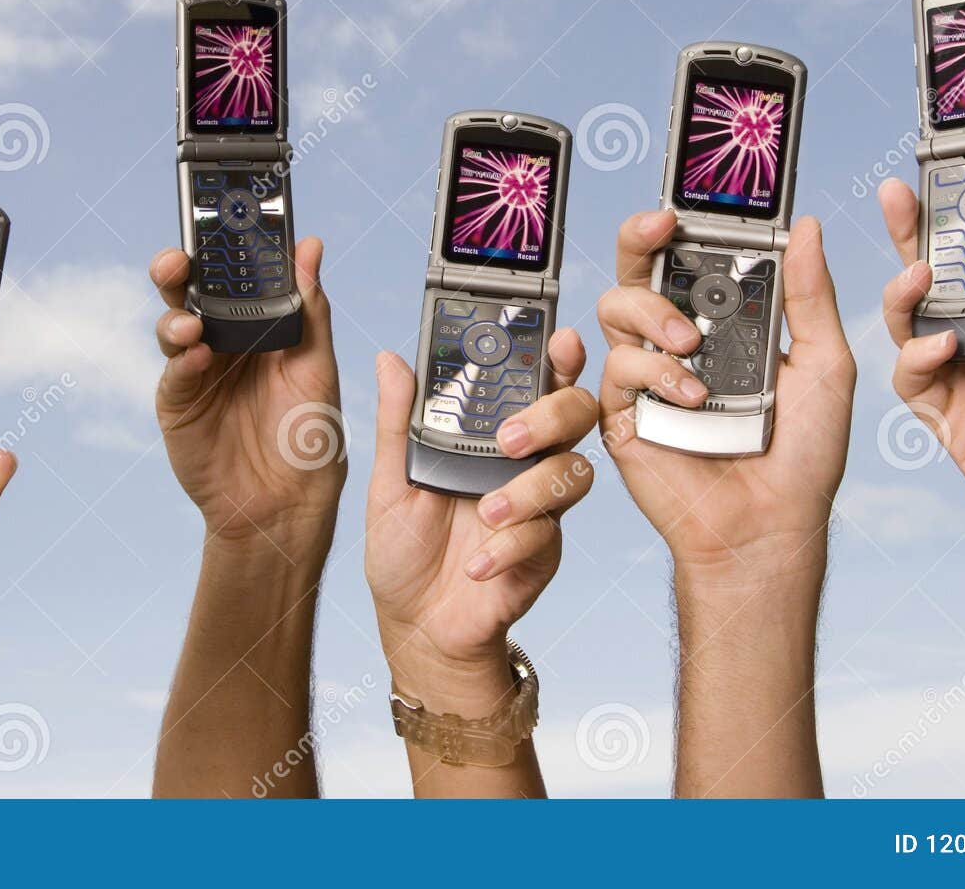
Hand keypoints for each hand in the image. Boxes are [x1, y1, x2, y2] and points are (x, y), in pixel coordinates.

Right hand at [149, 238, 343, 558]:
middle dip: (180, 269)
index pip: (235, 275)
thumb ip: (310, 306)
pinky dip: (182, 358)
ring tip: (193, 321)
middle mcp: (223, 341)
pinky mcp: (177, 402)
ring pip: (174, 324)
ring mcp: (197, 370)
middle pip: (193, 292)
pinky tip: (196, 354)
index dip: (225, 249)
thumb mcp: (318, 364)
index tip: (222, 222)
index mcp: (258, 325)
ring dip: (177, 314)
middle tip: (181, 258)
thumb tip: (310, 245)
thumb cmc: (309, 435)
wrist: (288, 502)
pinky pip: (174, 372)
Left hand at [365, 331, 597, 709]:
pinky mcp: (543, 550)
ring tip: (486, 513)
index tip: (560, 339)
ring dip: (529, 490)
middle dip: (554, 415)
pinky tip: (477, 563)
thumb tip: (391, 359)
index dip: (557, 356)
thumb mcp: (389, 481)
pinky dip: (510, 547)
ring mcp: (538, 505)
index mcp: (487, 434)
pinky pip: (546, 534)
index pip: (533, 381)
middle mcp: (522, 462)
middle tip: (510, 438)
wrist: (415, 624)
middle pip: (575, 415)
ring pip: (573, 473)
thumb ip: (398, 422)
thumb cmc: (403, 548)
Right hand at [597, 211, 855, 584]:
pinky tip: (690, 395)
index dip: (684, 227)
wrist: (772, 527)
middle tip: (661, 226)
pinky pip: (615, 368)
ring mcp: (649, 377)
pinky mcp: (623, 414)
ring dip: (653, 312)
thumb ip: (809, 296)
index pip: (694, 260)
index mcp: (726, 325)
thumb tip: (808, 228)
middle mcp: (680, 344)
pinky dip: (654, 371)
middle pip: (639, 270)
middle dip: (641, 238)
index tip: (690, 204)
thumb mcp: (825, 364)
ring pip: (617, 308)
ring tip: (691, 341)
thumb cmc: (805, 455)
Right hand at [877, 180, 964, 593]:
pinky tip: (942, 344)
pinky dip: (918, 354)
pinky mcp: (946, 419)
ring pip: (916, 321)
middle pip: (946, 280)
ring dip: (907, 293)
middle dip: (917, 236)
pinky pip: (914, 377)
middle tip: (897, 195)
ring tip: (917, 273)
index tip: (959, 179)